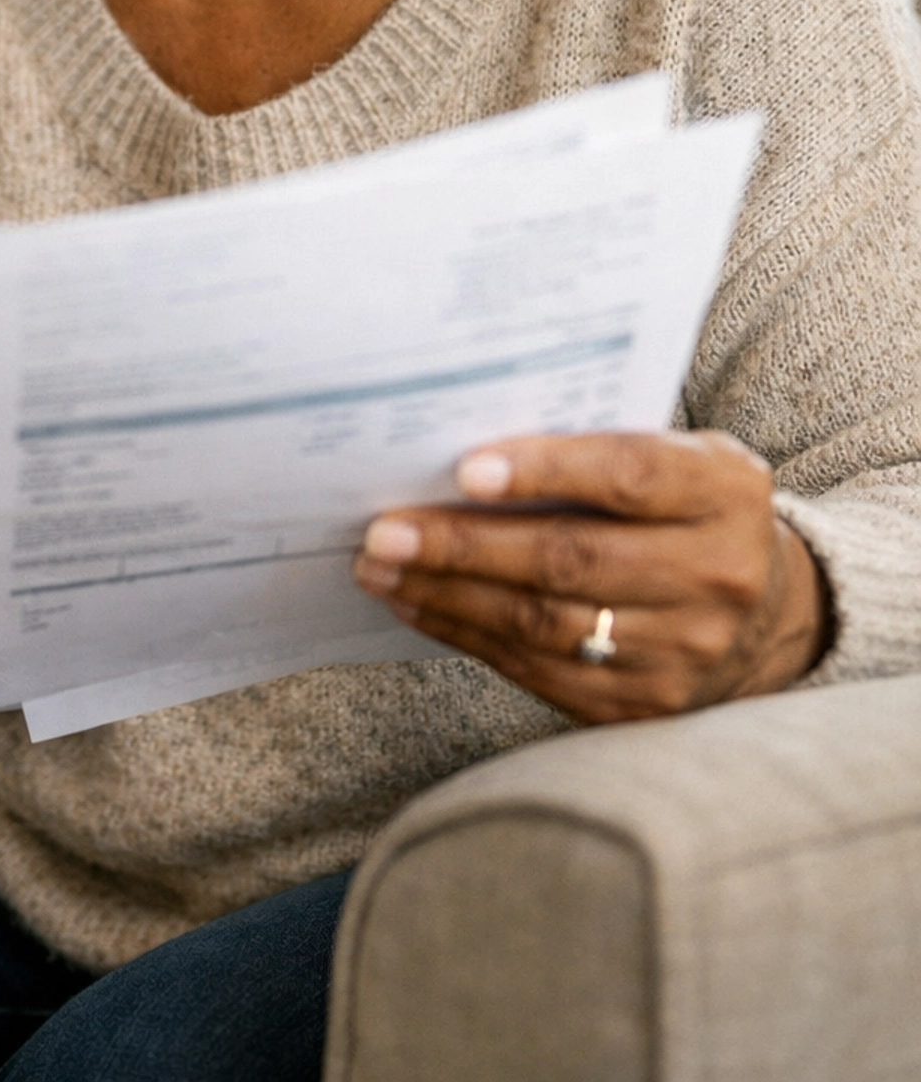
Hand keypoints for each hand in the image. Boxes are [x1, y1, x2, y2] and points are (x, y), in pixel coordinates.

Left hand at [352, 431, 829, 721]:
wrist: (767, 613)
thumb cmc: (689, 507)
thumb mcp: (680, 456)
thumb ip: (602, 442)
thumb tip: (468, 441)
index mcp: (724, 493)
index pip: (629, 475)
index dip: (545, 470)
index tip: (464, 469)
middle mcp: (715, 575)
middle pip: (573, 560)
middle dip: (464, 545)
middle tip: (383, 529)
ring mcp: (683, 651)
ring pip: (545, 624)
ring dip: (448, 595)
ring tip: (380, 567)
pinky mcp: (646, 706)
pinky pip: (540, 672)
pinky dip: (468, 637)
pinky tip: (419, 606)